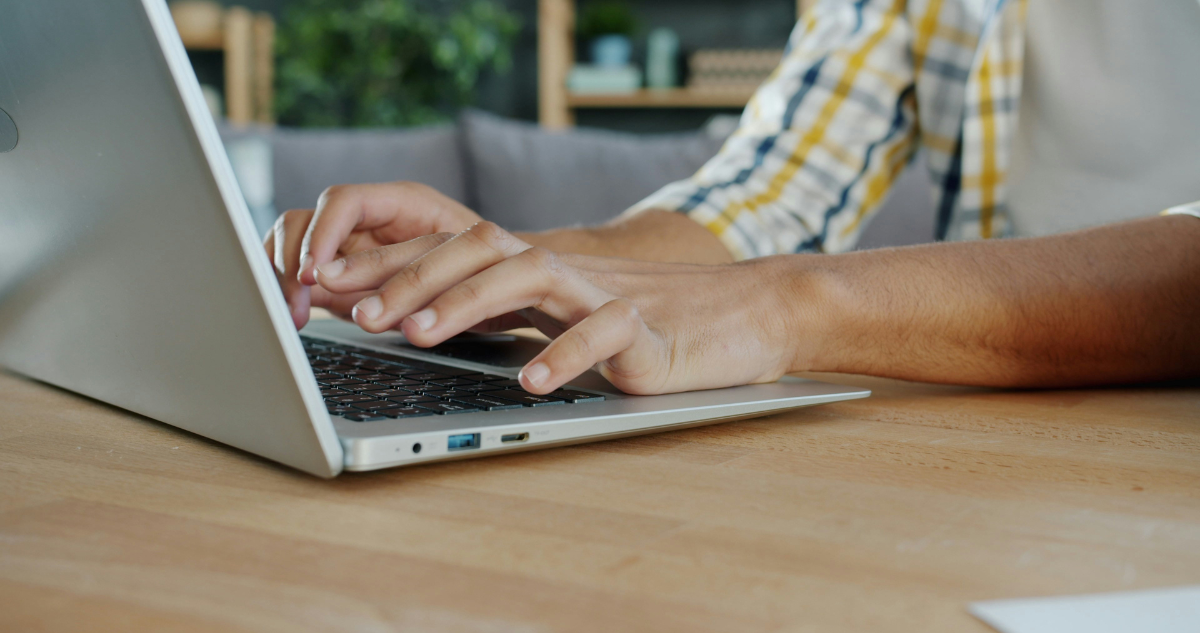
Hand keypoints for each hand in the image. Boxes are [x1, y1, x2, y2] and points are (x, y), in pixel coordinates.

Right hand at [262, 182, 482, 327]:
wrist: (498, 286)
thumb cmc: (488, 272)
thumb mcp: (461, 273)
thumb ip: (418, 277)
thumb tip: (376, 298)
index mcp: (403, 203)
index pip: (344, 201)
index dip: (322, 234)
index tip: (314, 272)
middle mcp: (369, 218)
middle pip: (305, 220)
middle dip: (292, 261)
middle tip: (297, 304)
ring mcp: (351, 243)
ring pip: (293, 243)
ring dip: (283, 277)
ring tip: (295, 315)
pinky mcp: (341, 272)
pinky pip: (299, 271)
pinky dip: (287, 289)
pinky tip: (294, 315)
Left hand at [312, 221, 807, 394]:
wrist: (751, 315)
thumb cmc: (653, 326)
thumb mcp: (567, 319)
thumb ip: (511, 317)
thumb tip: (422, 328)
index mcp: (538, 271)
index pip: (454, 249)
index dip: (393, 263)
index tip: (331, 286)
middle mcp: (566, 272)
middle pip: (480, 249)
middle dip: (412, 278)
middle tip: (359, 314)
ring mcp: (609, 294)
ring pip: (532, 275)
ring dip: (470, 300)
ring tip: (422, 334)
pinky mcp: (652, 330)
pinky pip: (606, 331)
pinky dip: (567, 353)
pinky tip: (532, 381)